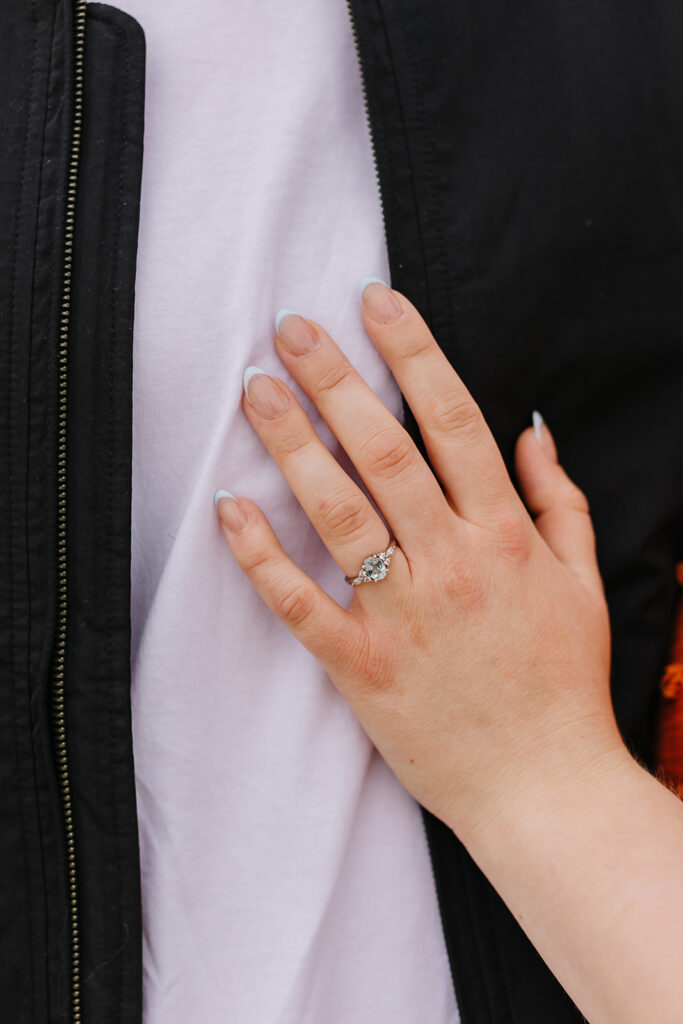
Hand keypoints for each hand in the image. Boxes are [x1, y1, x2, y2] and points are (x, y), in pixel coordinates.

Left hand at [215, 280, 624, 839]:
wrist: (544, 789)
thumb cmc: (563, 683)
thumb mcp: (584, 582)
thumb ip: (559, 501)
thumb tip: (532, 430)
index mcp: (506, 538)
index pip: (454, 422)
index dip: (412, 353)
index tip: (375, 303)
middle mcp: (453, 564)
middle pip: (384, 452)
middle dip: (335, 379)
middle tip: (290, 328)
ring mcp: (403, 615)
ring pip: (339, 512)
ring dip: (294, 445)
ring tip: (256, 389)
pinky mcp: (362, 666)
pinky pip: (301, 603)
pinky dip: (261, 556)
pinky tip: (228, 508)